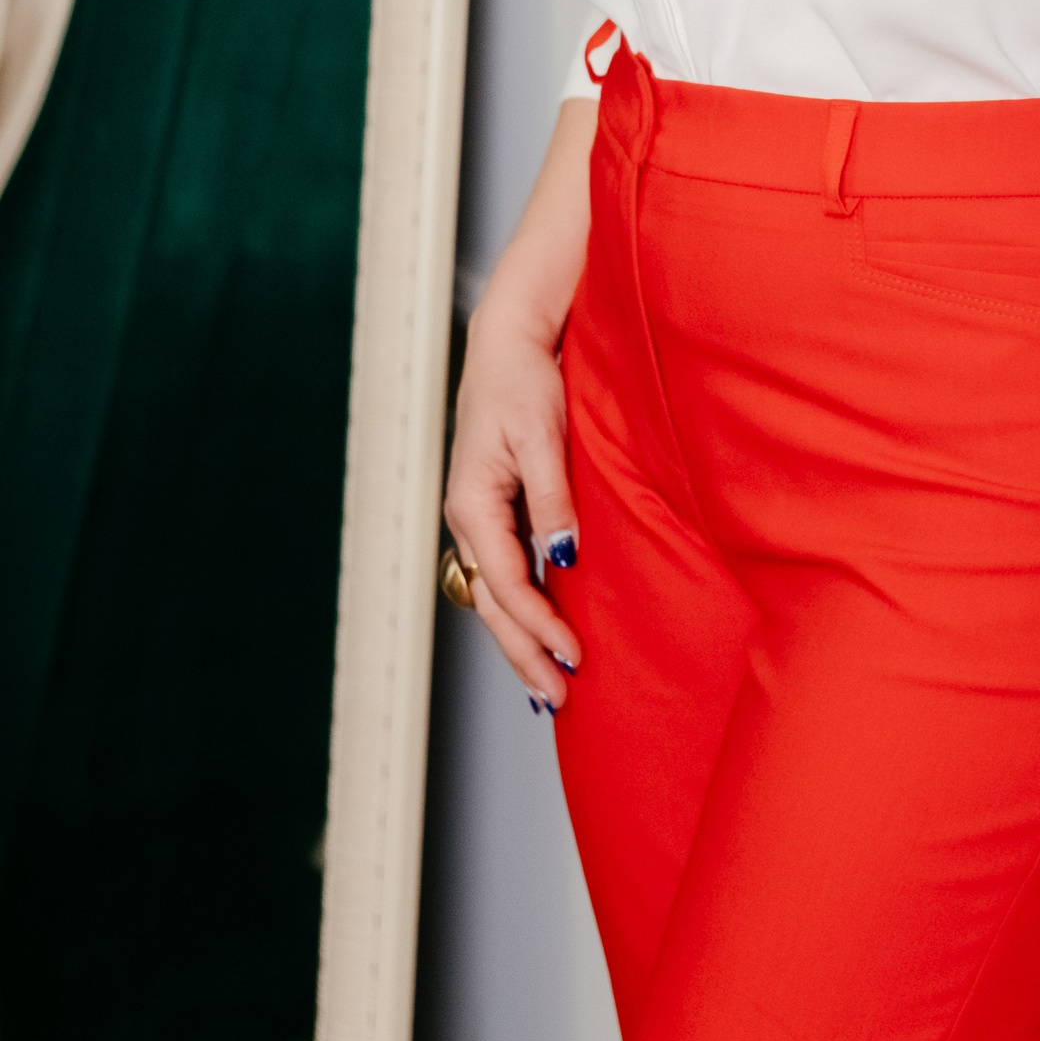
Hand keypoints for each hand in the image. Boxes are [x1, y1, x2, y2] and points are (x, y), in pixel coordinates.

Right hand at [443, 294, 582, 707]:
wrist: (508, 342)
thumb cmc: (526, 380)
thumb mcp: (543, 436)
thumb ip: (551, 499)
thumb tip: (561, 559)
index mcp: (472, 503)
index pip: (506, 583)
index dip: (539, 626)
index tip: (573, 656)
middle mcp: (466, 517)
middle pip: (492, 604)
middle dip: (524, 653)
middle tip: (557, 698)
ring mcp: (476, 516)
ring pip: (494, 594)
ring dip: (520, 639)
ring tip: (547, 685)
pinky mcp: (492, 509)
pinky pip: (502, 573)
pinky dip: (519, 607)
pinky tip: (539, 629)